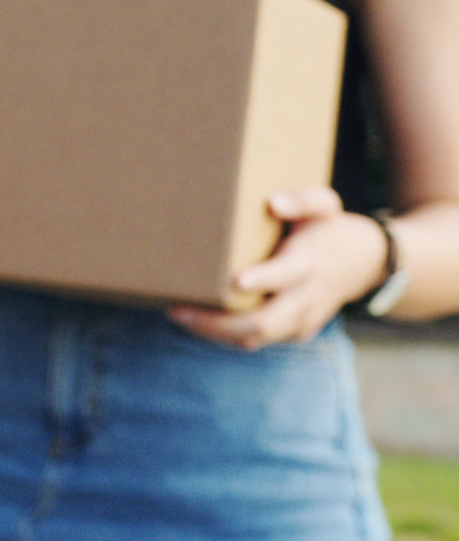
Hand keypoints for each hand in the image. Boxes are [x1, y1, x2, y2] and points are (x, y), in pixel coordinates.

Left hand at [170, 187, 387, 349]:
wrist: (363, 263)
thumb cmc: (329, 228)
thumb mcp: (324, 205)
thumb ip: (302, 200)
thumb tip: (273, 202)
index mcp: (309, 262)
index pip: (287, 274)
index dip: (264, 279)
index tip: (236, 281)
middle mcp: (305, 297)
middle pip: (265, 321)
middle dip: (219, 322)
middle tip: (178, 311)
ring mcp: (302, 319)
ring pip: (258, 337)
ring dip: (216, 333)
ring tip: (179, 316)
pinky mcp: (296, 330)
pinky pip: (260, 340)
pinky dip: (228, 336)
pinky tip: (199, 322)